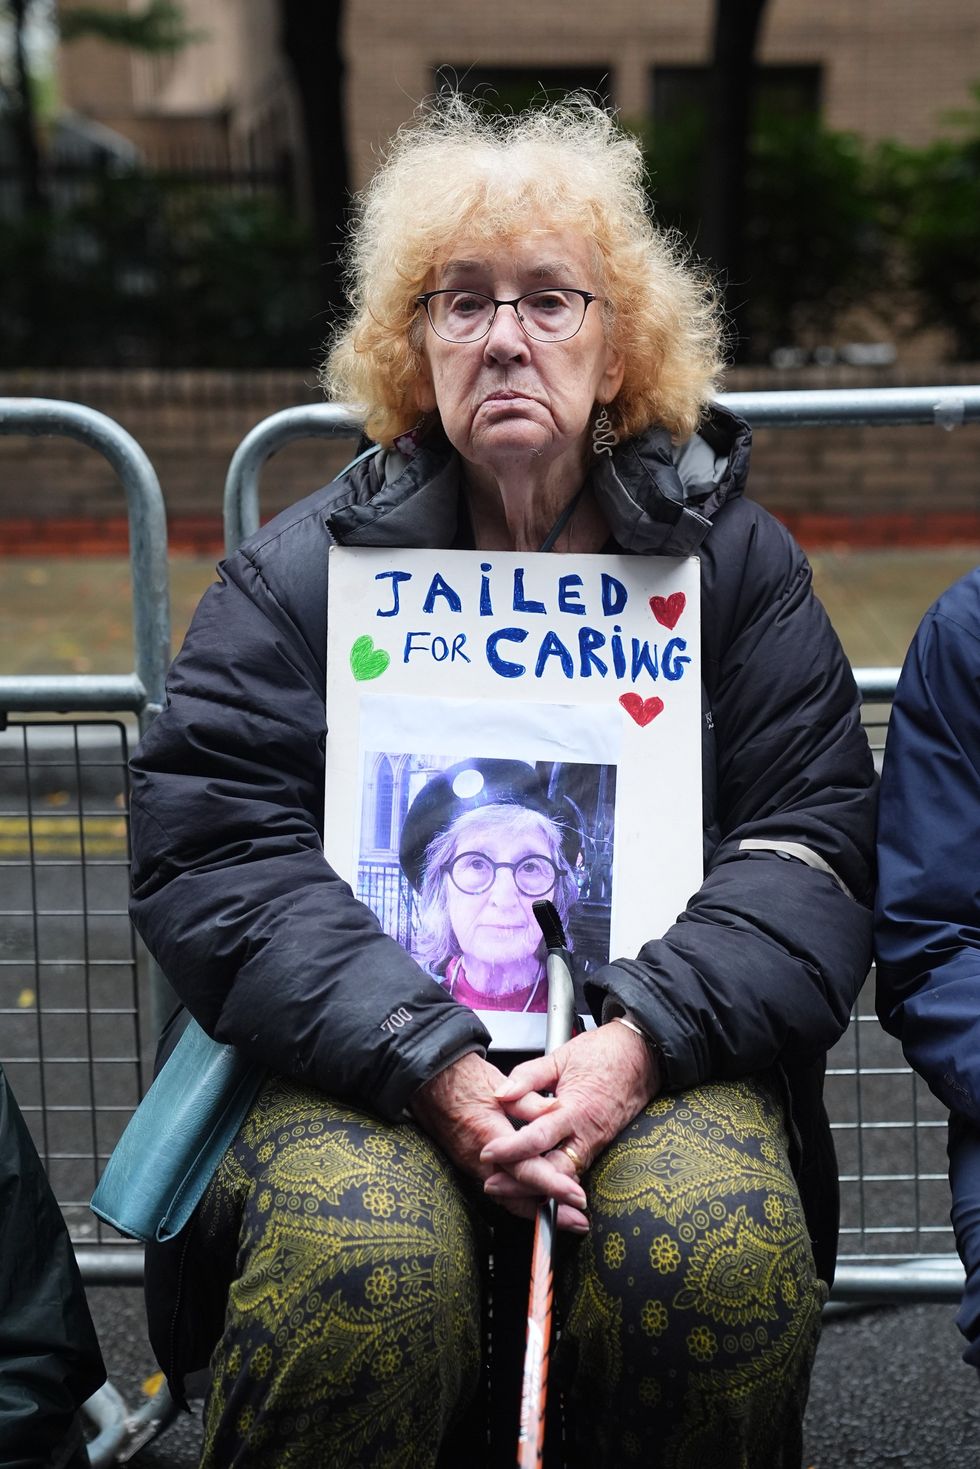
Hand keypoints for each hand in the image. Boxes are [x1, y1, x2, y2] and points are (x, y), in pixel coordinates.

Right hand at [410, 1051, 589, 1230]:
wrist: (430, 1080)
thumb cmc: (462, 1079)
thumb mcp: (500, 1085)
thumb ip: (531, 1102)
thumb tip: (558, 1111)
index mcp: (489, 1137)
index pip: (526, 1169)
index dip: (553, 1185)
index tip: (576, 1196)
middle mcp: (479, 1159)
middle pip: (517, 1196)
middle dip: (549, 1211)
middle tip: (578, 1221)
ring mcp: (472, 1165)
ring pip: (508, 1196)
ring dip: (536, 1208)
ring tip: (565, 1216)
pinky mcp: (470, 1164)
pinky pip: (499, 1188)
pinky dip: (520, 1197)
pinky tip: (538, 1199)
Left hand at [479, 1023, 660, 1192]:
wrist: (643, 1055)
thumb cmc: (604, 1052)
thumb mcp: (560, 1057)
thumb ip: (528, 1076)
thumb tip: (501, 1094)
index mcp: (576, 1109)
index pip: (539, 1138)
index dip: (511, 1149)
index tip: (489, 1152)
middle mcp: (588, 1133)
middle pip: (554, 1171)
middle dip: (523, 1184)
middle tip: (492, 1184)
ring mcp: (596, 1143)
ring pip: (565, 1176)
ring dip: (537, 1186)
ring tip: (506, 1187)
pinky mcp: (598, 1146)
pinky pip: (575, 1169)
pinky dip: (554, 1179)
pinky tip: (533, 1182)